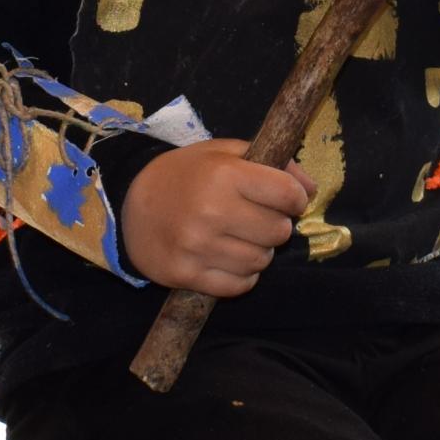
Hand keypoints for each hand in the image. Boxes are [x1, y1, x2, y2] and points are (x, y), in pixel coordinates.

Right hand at [123, 139, 314, 295]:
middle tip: (256, 219)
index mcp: (223, 175)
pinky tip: (228, 258)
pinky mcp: (186, 275)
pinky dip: (242, 276)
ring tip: (239, 238)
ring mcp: (198, 247)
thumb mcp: (224, 153)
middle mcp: (211, 212)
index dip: (294, 197)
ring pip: (261, 262)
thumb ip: (272, 163)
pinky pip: (239, 286)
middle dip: (275, 225)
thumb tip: (311, 189)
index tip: (284, 199)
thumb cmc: (184, 175)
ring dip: (258, 251)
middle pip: (279, 232)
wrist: (128, 205)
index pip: (288, 195)